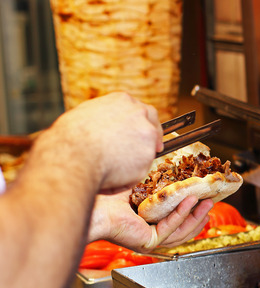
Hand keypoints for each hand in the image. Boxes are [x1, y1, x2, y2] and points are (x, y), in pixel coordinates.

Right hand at [43, 92, 162, 191]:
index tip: (139, 133)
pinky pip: (140, 171)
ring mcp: (147, 133)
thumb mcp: (84, 116)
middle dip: (153, 135)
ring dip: (135, 161)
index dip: (140, 123)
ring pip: (147, 149)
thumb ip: (103, 119)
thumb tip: (103, 129)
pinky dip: (127, 178)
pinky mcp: (148, 155)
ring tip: (110, 172)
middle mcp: (139, 113)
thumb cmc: (70, 137)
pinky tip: (110, 179)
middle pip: (152, 122)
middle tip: (150, 149)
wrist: (73, 154)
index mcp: (122, 100)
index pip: (139, 109)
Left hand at [88, 190, 212, 251]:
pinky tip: (188, 202)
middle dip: (199, 215)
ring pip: (181, 231)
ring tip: (206, 203)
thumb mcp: (140, 182)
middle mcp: (148, 233)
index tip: (204, 200)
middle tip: (211, 202)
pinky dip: (181, 214)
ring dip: (195, 216)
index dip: (193, 211)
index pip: (176, 221)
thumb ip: (157, 178)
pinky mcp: (148, 242)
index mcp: (147, 222)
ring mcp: (149, 240)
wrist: (92, 202)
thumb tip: (168, 158)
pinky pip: (170, 228)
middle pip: (183, 229)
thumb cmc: (107, 193)